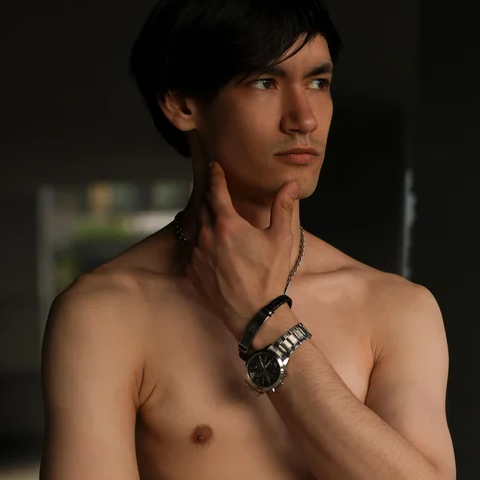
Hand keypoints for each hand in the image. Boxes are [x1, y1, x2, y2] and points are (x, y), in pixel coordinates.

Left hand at [186, 161, 299, 339]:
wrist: (254, 313)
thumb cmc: (270, 276)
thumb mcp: (281, 239)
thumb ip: (282, 207)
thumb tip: (289, 184)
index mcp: (228, 224)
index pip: (215, 190)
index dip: (215, 175)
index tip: (213, 166)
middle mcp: (207, 236)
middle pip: (201, 206)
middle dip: (207, 194)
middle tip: (212, 187)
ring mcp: (196, 254)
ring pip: (193, 227)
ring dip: (201, 217)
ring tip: (209, 213)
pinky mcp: (191, 271)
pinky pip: (190, 248)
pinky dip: (196, 240)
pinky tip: (205, 242)